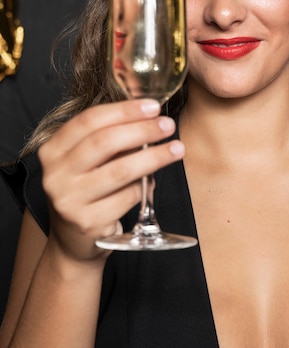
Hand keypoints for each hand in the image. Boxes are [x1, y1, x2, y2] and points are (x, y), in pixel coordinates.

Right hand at [38, 99, 184, 262]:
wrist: (74, 241)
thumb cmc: (87, 191)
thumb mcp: (87, 162)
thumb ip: (110, 140)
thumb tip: (150, 117)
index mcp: (53, 150)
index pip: (89, 120)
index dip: (124, 110)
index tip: (152, 106)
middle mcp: (55, 174)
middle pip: (104, 142)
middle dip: (142, 130)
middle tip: (167, 126)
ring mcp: (69, 200)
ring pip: (120, 170)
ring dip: (154, 157)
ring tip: (177, 149)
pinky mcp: (88, 223)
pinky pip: (127, 197)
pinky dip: (145, 187)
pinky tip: (153, 182)